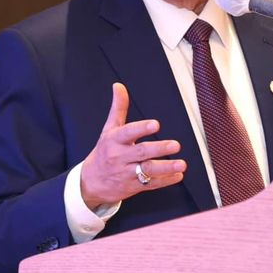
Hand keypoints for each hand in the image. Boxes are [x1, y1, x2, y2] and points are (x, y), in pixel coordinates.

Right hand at [80, 83, 185, 206]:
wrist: (90, 182)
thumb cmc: (104, 152)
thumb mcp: (108, 129)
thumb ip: (118, 108)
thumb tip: (119, 86)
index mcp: (114, 140)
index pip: (128, 132)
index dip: (141, 128)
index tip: (155, 124)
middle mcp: (120, 156)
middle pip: (141, 152)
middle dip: (159, 148)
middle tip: (176, 145)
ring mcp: (126, 173)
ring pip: (148, 171)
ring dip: (166, 168)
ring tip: (182, 165)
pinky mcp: (133, 187)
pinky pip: (151, 184)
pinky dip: (165, 181)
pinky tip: (177, 176)